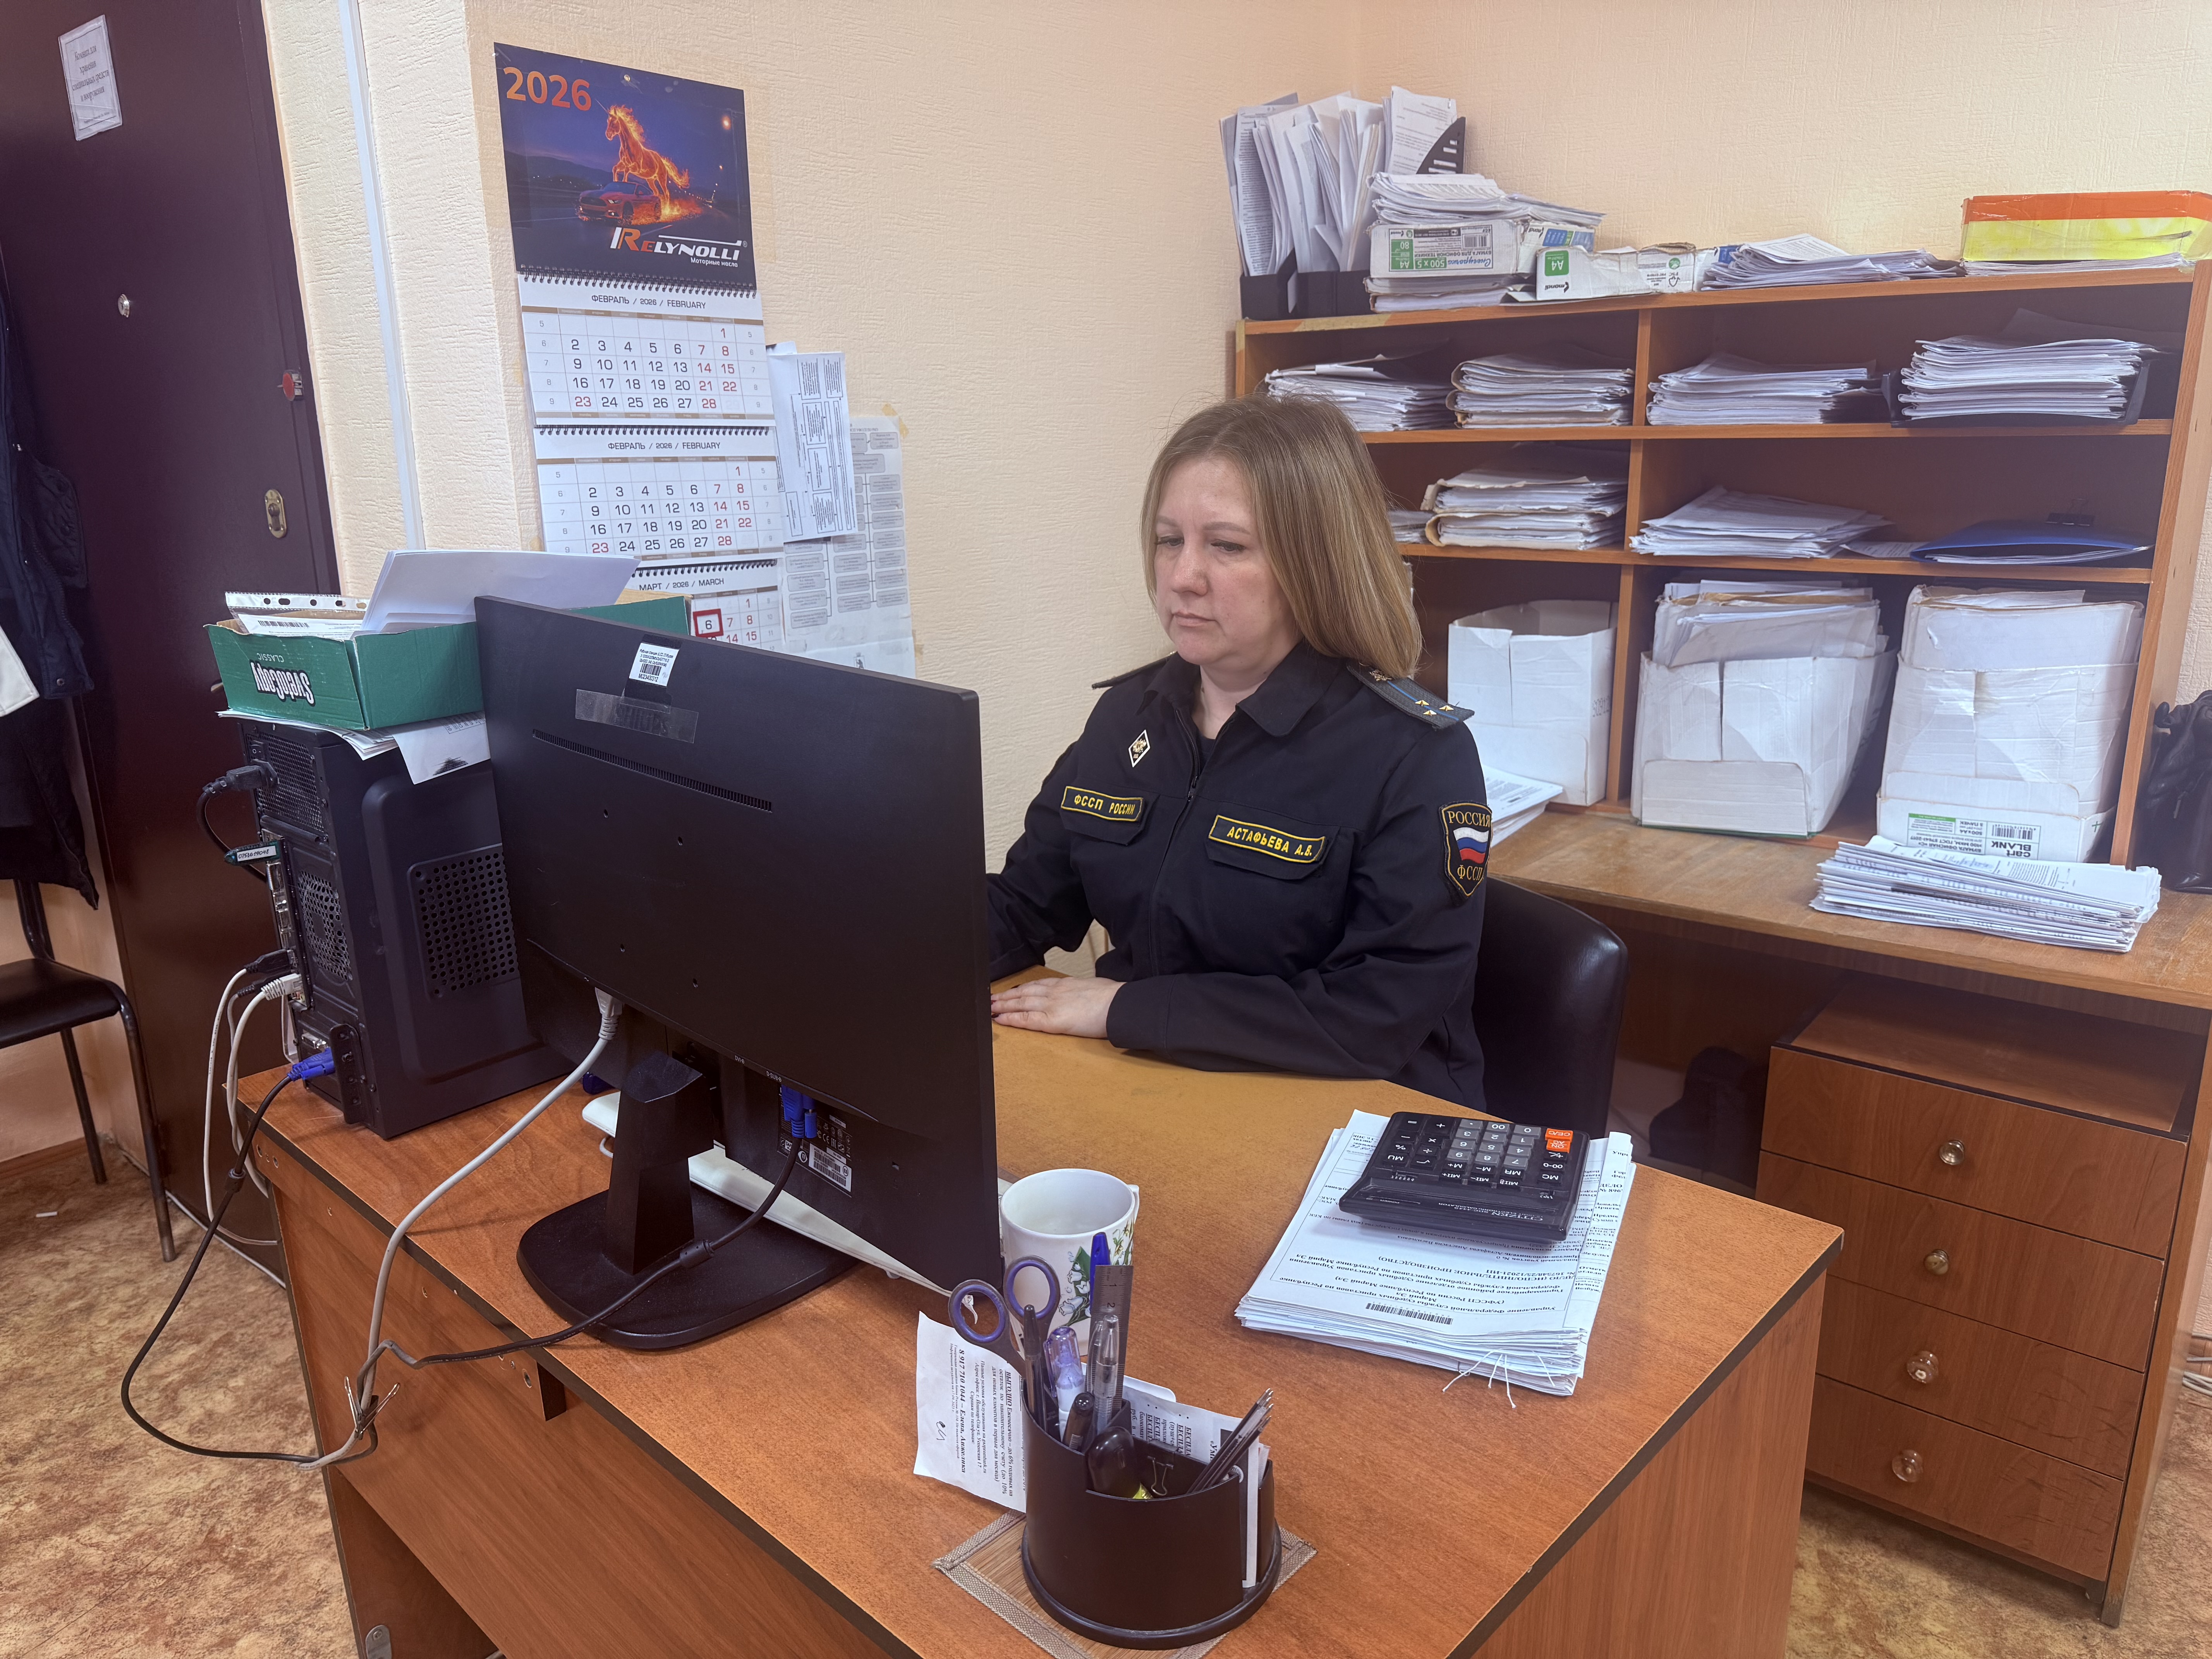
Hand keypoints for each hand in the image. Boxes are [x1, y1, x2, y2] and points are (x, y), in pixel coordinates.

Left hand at [991, 976, 1121, 1038]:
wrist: (1120, 1004)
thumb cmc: (1114, 998)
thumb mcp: (1095, 988)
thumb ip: (1083, 992)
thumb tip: (1083, 996)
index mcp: (1066, 984)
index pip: (1038, 985)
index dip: (1021, 989)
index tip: (1011, 991)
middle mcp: (1055, 992)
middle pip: (1024, 992)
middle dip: (1006, 996)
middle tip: (990, 999)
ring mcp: (1052, 1005)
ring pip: (1021, 1003)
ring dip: (1003, 1005)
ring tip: (990, 1008)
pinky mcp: (1053, 1020)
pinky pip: (1027, 1019)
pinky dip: (1011, 1019)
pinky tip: (1000, 1019)